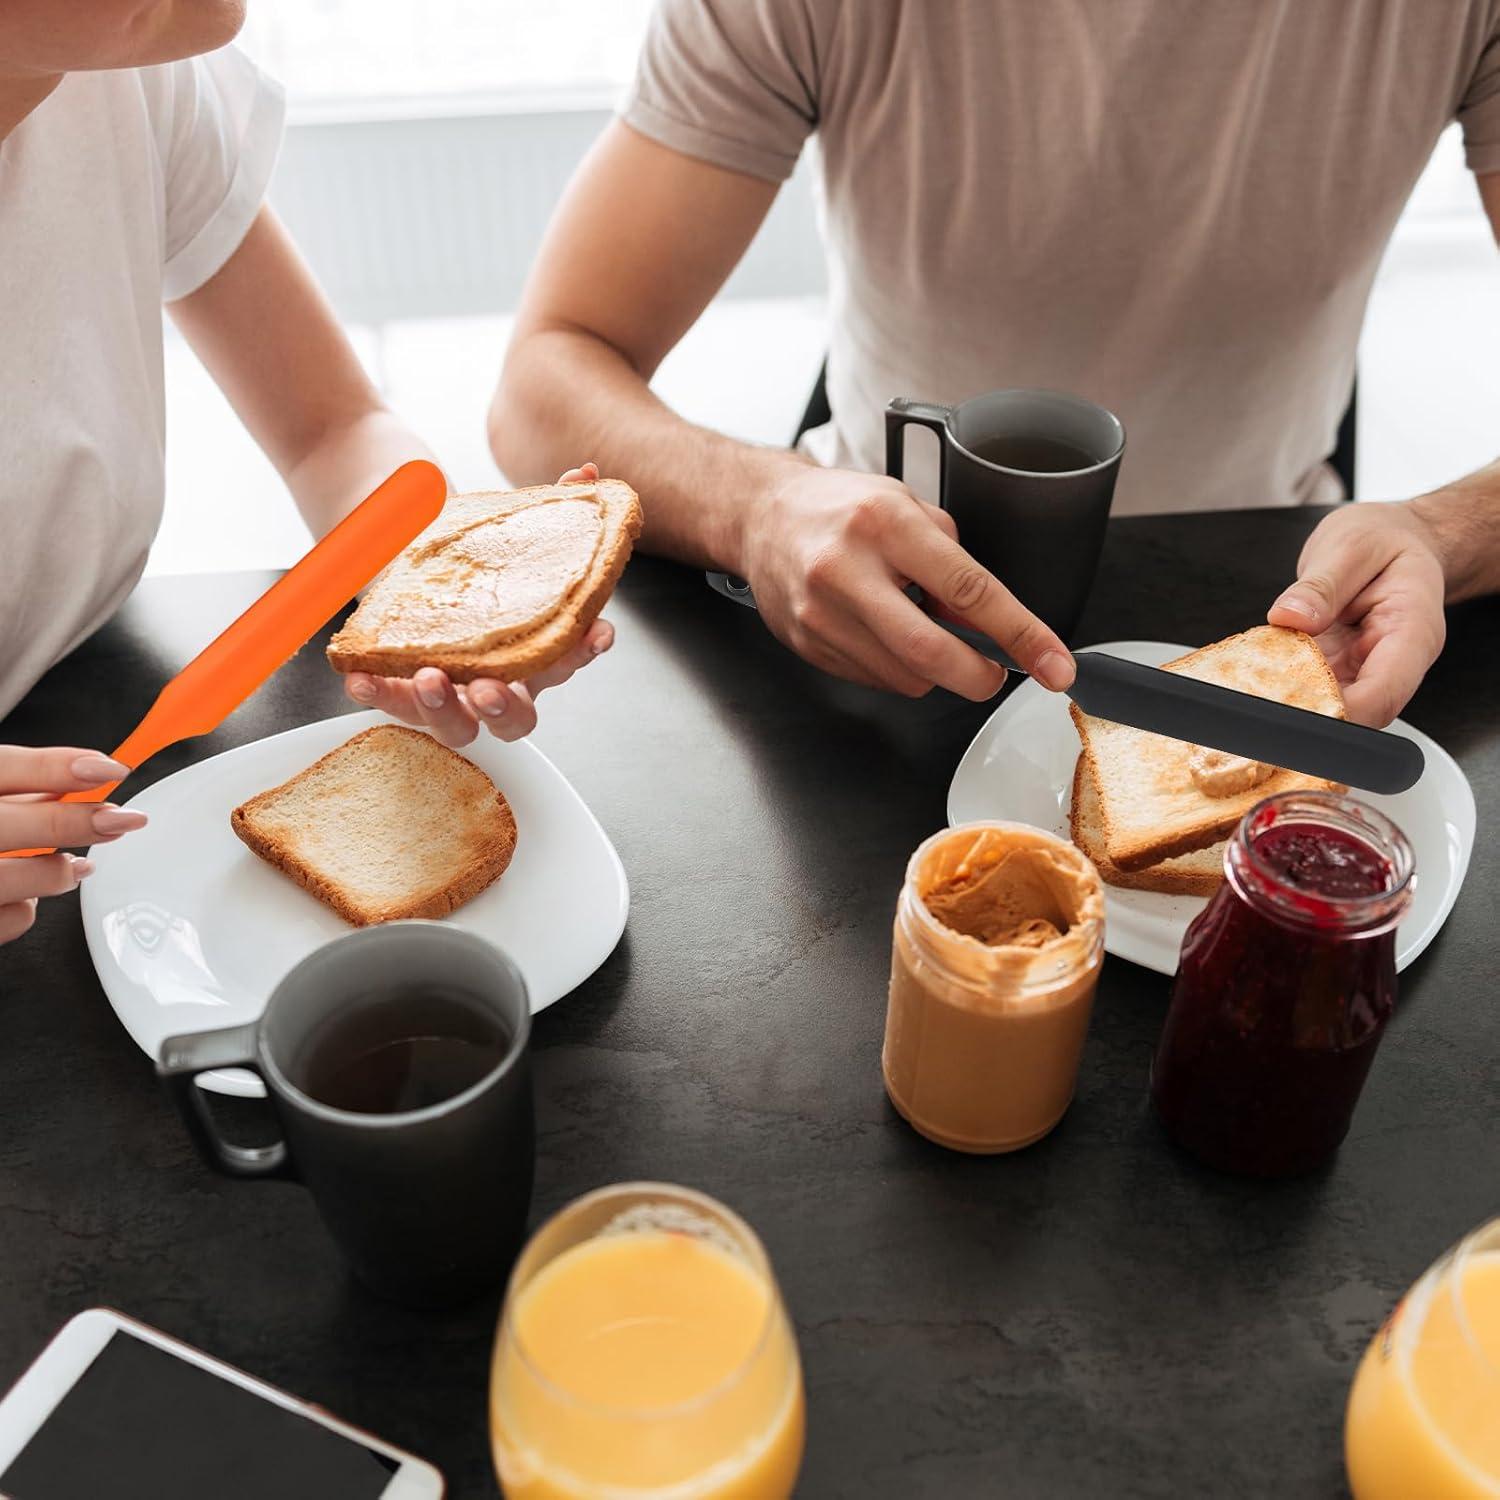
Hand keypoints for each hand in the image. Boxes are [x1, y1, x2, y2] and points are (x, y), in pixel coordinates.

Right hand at [0, 748, 146, 944]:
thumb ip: (17, 787)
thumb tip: (82, 778)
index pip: (1, 769)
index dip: (57, 767)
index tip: (110, 768)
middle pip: (10, 825)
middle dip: (73, 822)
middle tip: (122, 820)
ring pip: (10, 881)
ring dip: (55, 872)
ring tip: (76, 865)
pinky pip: (5, 920)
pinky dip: (24, 910)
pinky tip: (28, 898)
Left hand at [343, 464, 613, 746]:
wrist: (385, 522)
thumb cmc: (450, 535)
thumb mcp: (495, 516)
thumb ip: (544, 503)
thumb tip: (586, 474)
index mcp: (525, 644)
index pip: (565, 657)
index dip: (585, 650)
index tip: (596, 633)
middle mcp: (492, 675)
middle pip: (516, 718)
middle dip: (506, 709)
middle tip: (489, 689)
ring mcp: (447, 686)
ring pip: (456, 725)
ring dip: (443, 711)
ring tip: (430, 679)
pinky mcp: (398, 681)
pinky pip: (392, 703)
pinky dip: (378, 694)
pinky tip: (361, 677)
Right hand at [736, 465, 1074, 697]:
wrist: (759, 517)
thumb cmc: (838, 508)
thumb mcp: (905, 506)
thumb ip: (951, 559)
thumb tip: (988, 621)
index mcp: (886, 524)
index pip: (971, 591)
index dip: (1022, 634)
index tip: (1057, 664)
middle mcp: (847, 570)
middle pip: (933, 654)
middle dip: (978, 676)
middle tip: (993, 672)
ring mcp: (821, 613)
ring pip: (905, 677)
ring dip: (931, 668)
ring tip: (912, 623)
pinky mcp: (807, 643)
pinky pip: (874, 679)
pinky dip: (894, 666)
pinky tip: (879, 630)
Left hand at [1267, 501, 1446, 726]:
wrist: (1398, 539)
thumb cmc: (1387, 540)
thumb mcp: (1352, 545)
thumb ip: (1320, 585)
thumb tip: (1290, 616)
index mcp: (1413, 631)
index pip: (1383, 695)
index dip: (1340, 714)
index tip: (1295, 709)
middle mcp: (1394, 660)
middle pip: (1357, 712)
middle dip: (1309, 711)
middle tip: (1260, 696)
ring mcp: (1366, 668)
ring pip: (1332, 705)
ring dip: (1292, 699)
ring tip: (1255, 681)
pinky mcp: (1340, 668)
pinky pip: (1313, 686)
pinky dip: (1286, 682)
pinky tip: (1262, 669)